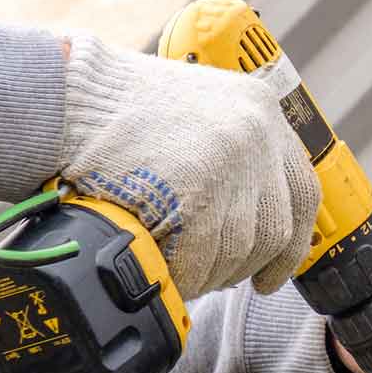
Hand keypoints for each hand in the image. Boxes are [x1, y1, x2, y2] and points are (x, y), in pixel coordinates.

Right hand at [58, 35, 319, 298]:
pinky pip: (202, 257)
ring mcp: (231, 161)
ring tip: (180, 268)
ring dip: (210, 273)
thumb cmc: (118, 111)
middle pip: (275, 229)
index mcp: (261, 109)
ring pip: (240, 249)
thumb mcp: (196, 111)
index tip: (274, 272)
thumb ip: (233, 152)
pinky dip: (184, 275)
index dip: (293, 241)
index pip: (303, 191)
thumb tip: (249, 218)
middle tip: (215, 276)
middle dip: (245, 265)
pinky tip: (164, 270)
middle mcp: (257, 133)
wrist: (68, 97)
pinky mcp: (197, 189)